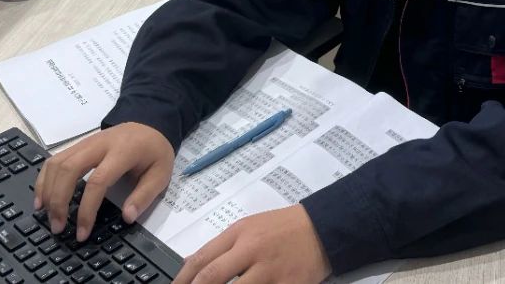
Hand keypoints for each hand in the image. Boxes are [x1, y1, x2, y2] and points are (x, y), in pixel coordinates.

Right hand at [33, 122, 173, 240]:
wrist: (149, 123)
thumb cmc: (154, 151)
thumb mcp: (161, 173)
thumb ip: (144, 195)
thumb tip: (127, 217)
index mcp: (122, 152)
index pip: (97, 181)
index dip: (87, 209)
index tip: (82, 232)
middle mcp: (99, 144)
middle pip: (69, 169)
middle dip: (58, 201)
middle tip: (57, 227)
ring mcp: (85, 142)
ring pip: (57, 163)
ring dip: (47, 191)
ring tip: (47, 216)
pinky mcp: (77, 145)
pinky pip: (54, 159)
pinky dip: (43, 179)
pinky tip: (41, 198)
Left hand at [173, 205, 330, 283]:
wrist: (323, 227)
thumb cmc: (282, 227)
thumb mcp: (249, 226)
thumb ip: (222, 246)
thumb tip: (192, 264)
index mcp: (239, 233)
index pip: (202, 258)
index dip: (182, 279)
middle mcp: (251, 250)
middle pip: (212, 277)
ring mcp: (270, 270)